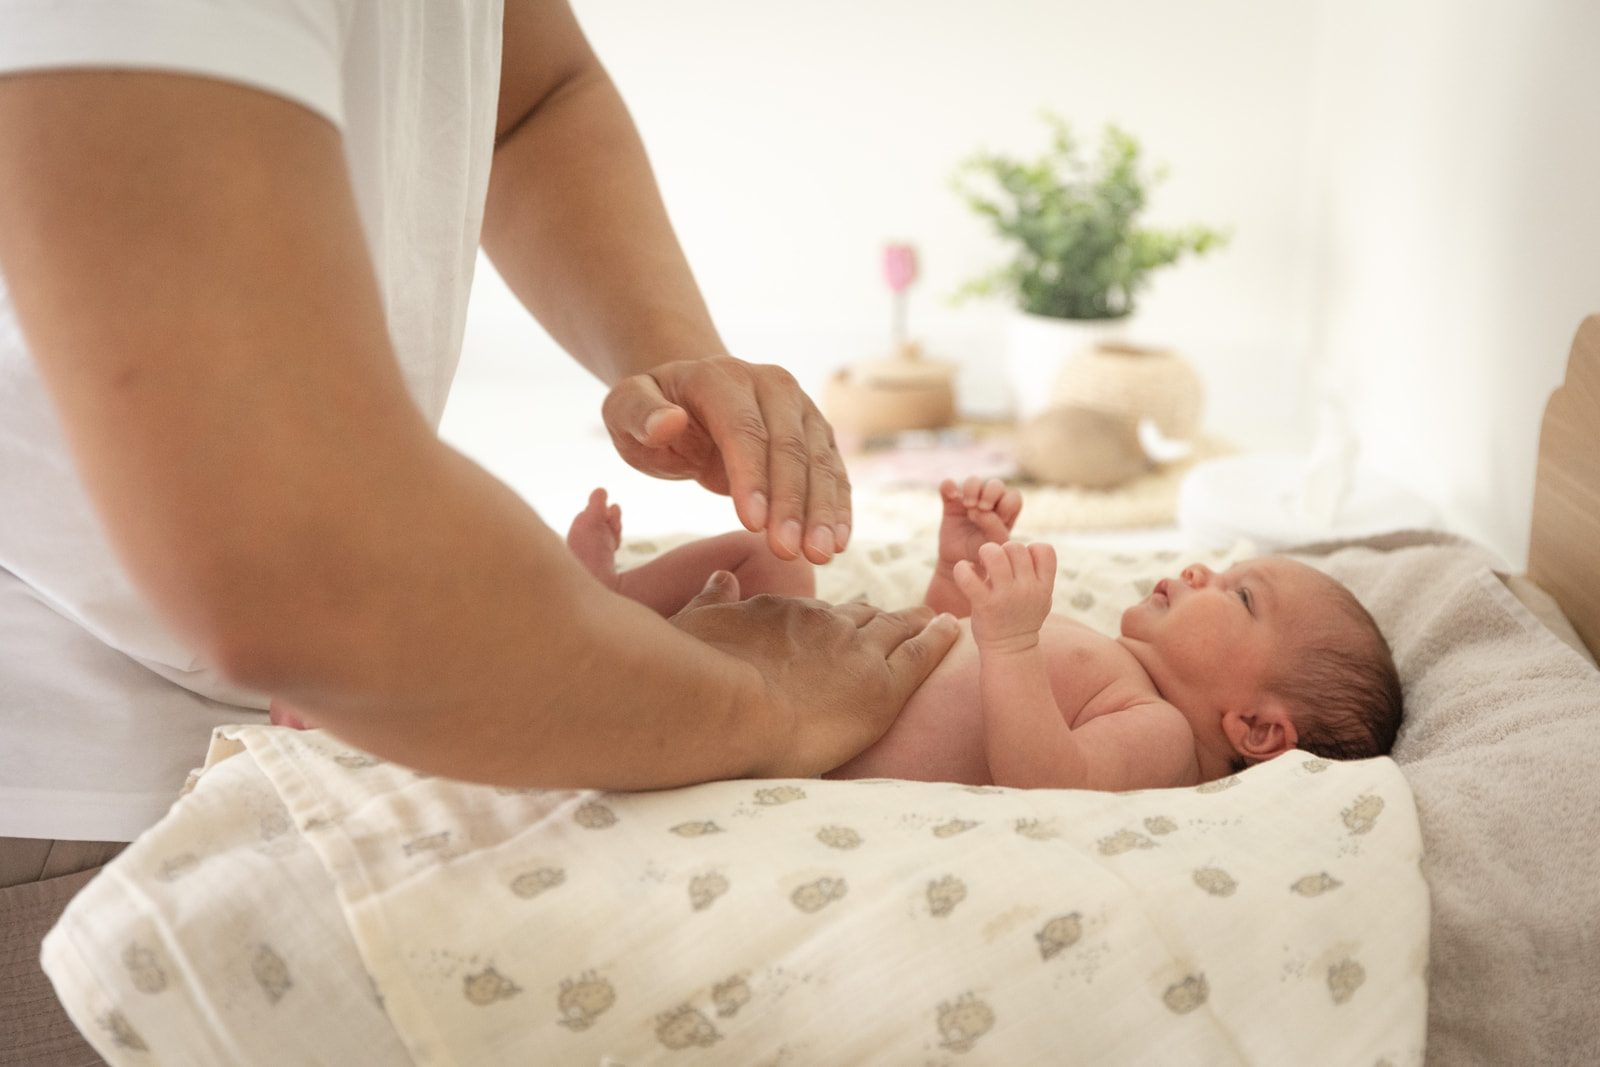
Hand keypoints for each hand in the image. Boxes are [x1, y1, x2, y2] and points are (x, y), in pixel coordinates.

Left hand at [601, 356, 850, 563]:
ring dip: (821, 511)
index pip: (743, 429)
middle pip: (789, 447)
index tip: (752, 524)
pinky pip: (833, 472)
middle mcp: (771, 385)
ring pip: (819, 461)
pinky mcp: (817, 434)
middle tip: (789, 551)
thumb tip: (668, 422)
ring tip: (820, 554)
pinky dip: (837, 507)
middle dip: (791, 503)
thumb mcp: (624, 409)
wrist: (690, 397)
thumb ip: (637, 413)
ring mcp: (800, 408)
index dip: (751, 476)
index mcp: (721, 378)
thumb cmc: (650, 412)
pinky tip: (838, 541)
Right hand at [667, 571, 959, 776]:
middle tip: (903, 616)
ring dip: (917, 621)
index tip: (845, 623)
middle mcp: (825, 624)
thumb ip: (710, 601)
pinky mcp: (883, 687)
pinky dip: (939, 639)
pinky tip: (952, 630)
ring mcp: (857, 652)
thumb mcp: (695, 628)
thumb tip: (721, 577)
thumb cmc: (701, 679)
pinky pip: (921, 654)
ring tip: (934, 618)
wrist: (732, 713)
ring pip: (897, 628)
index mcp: (784, 614)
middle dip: (882, 616)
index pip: (819, 615)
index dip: (836, 619)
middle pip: (863, 616)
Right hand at [936, 476, 1021, 574]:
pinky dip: (949, 486)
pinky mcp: (951, 502)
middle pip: (995, 484)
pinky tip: (952, 497)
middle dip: (991, 493)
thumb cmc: (983, 555)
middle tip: (983, 508)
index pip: (1013, 496)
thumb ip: (995, 526)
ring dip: (972, 488)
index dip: (1007, 504)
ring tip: (968, 506)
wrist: (960, 564)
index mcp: (1006, 512)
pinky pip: (948, 485)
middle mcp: (989, 502)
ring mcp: (970, 501)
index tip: (1000, 518)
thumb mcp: (995, 544)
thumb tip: (980, 509)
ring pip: (973, 481)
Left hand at [954, 541, 1056, 652]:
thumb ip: (1039, 575)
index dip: (1030, 549)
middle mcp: (1028, 590)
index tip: (1020, 563)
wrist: (1011, 652)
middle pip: (1016, 547)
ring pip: (995, 553)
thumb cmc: (1023, 619)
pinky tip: (964, 571)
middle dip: (1003, 550)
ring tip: (982, 565)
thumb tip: (1027, 549)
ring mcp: (1006, 597)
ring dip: (985, 553)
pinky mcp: (984, 605)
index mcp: (1044, 587)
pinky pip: (968, 577)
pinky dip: (962, 569)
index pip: (1045, 549)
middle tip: (996, 565)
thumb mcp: (1042, 599)